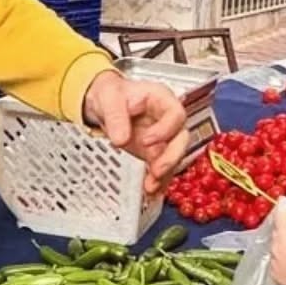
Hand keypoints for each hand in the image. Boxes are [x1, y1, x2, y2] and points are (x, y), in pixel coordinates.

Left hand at [82, 71, 189, 195]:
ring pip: (174, 157)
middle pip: (181, 139)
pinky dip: (158, 181)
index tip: (147, 141)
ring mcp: (163, 137)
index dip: (165, 130)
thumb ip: (115, 117)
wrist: (104, 104)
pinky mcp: (155, 152)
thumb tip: (121, 138)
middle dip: (171, 157)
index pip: (176, 115)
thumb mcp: (109, 98)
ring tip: (151, 186)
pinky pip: (163, 168)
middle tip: (156, 170)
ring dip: (165, 173)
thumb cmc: (112, 94)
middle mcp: (167, 119)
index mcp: (161, 99)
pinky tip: (151, 191)